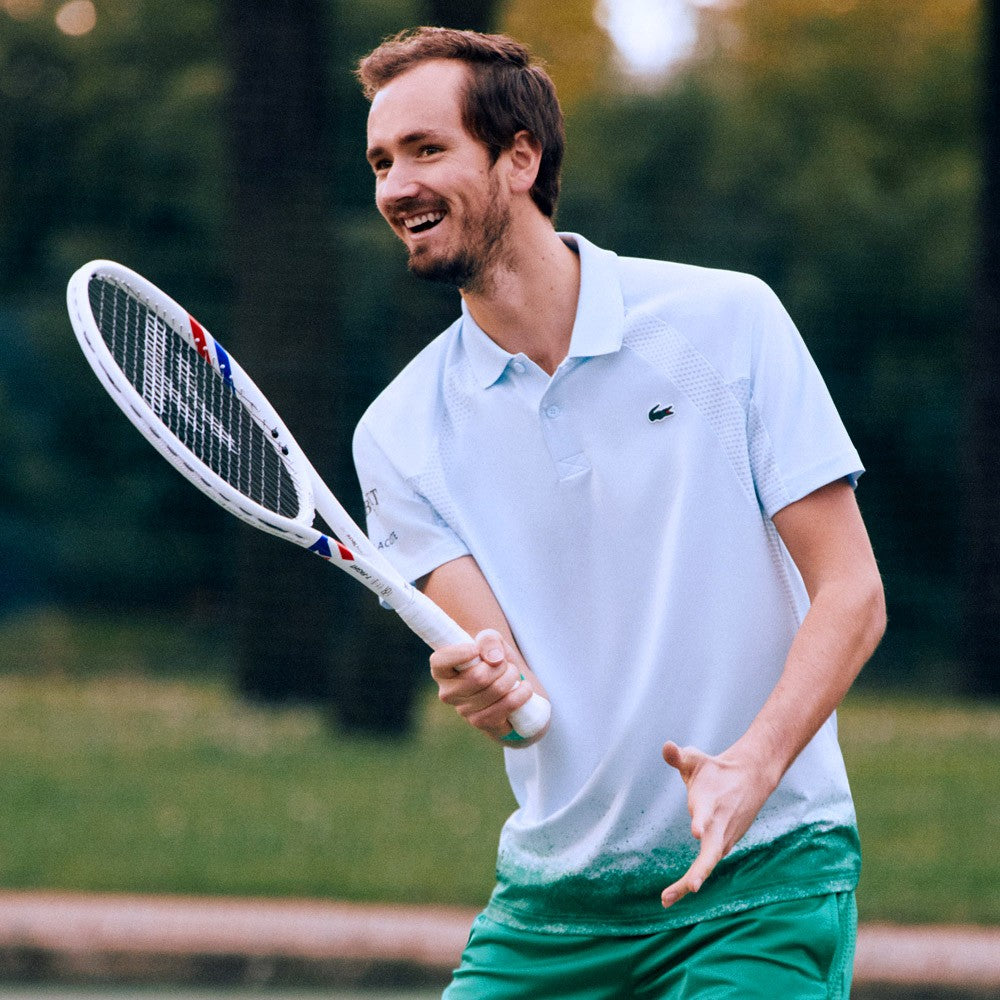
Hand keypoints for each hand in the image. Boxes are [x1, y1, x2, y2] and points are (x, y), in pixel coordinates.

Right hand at [429, 629, 534, 740]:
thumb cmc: (493, 659)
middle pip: (478, 677)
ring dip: (512, 677)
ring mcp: (464, 711)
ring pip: (496, 690)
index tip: (475, 649)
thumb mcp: (491, 641)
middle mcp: (448, 693)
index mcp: (442, 670)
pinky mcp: (482, 723)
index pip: (439, 661)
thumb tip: (494, 658)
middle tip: (505, 663)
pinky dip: (521, 694)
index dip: (458, 654)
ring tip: (513, 673)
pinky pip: (506, 707)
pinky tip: (524, 688)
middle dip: (501, 665)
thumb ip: (489, 640)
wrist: (507, 685)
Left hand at [659, 740, 778, 907]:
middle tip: (691, 887)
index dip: (701, 821)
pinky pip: (706, 865)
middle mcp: (719, 825)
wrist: (752, 778)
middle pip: (711, 852)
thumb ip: (679, 756)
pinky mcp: (722, 845)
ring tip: (666, 900)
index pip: (706, 814)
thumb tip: (666, 746)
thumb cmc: (715, 771)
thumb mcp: (696, 760)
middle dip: (701, 870)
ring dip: (689, 882)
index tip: (695, 830)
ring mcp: (723, 838)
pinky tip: (674, 895)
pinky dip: (692, 879)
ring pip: (707, 864)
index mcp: (710, 803)